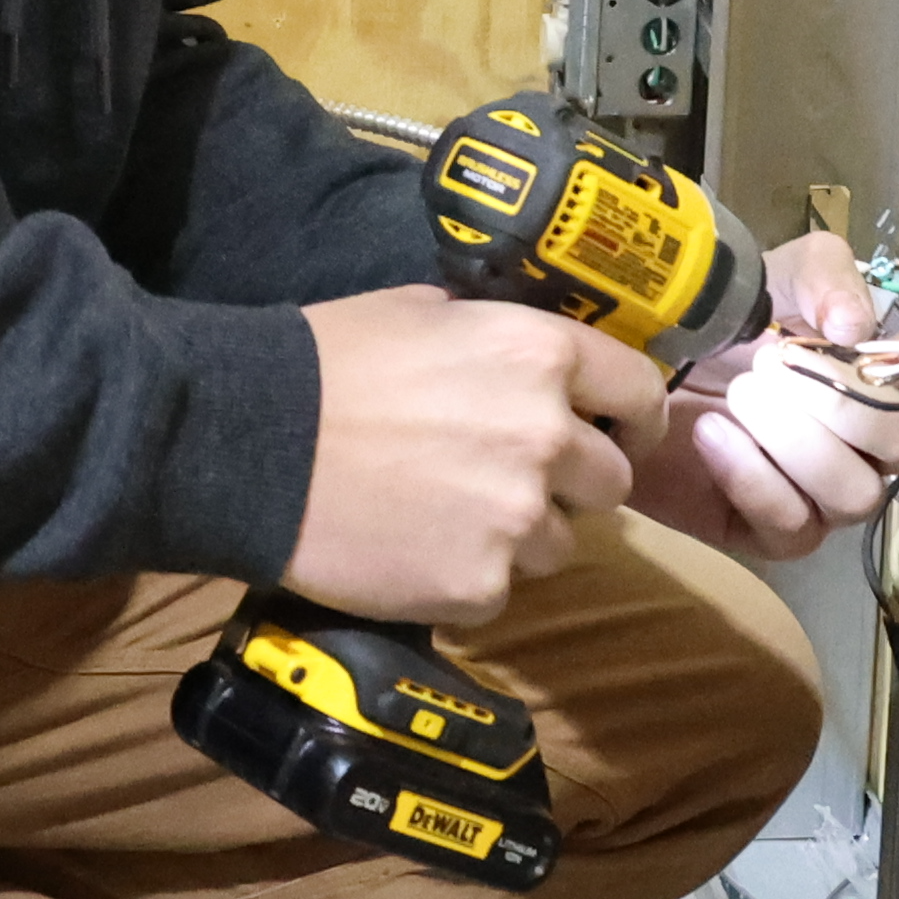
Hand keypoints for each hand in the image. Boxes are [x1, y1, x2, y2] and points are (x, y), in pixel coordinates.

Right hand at [285, 285, 669, 626]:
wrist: (257, 444)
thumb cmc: (332, 359)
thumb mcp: (424, 310)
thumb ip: (497, 337)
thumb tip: (531, 360)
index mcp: (540, 355)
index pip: (641, 392)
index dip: (632, 415)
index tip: (614, 429)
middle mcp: (548, 438)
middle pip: (611, 482)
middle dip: (571, 481)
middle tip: (508, 476)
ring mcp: (520, 520)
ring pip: (562, 544)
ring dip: (523, 533)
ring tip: (449, 513)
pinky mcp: (481, 587)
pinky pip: (503, 588)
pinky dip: (469, 573)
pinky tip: (415, 545)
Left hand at [626, 233, 898, 560]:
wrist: (633, 365)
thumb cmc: (713, 320)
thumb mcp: (770, 272)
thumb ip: (823, 277)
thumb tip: (857, 327)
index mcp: (882, 370)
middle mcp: (870, 438)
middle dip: (844, 401)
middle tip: (769, 363)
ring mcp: (825, 490)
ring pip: (855, 494)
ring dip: (796, 440)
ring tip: (739, 396)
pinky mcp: (773, 530)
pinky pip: (793, 526)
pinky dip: (752, 477)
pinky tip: (711, 434)